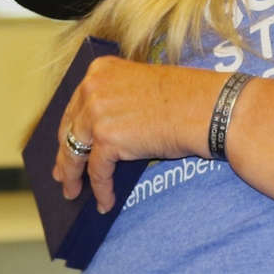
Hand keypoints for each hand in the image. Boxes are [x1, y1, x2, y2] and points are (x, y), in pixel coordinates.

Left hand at [55, 58, 220, 212]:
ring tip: (73, 192)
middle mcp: (93, 88)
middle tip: (63, 174)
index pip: (75, 106)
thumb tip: (102, 128)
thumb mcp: (144, 85)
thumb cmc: (189, 98)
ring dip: (72, 177)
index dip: (69, 130)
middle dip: (65, 156)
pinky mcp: (108, 139)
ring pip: (74, 153)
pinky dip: (101, 190)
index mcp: (101, 70)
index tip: (64, 145)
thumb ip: (118, 98)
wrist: (210, 109)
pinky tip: (105, 202)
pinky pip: (97, 171)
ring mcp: (98, 113)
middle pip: (69, 130)